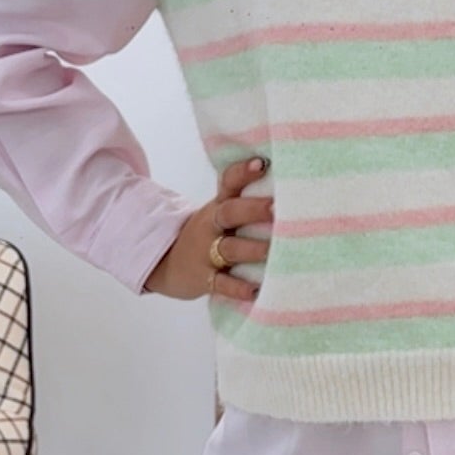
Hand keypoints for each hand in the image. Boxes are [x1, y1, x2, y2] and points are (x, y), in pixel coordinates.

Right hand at [143, 156, 272, 300]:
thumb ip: (245, 201)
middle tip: (275, 208)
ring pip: (229, 248)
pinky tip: (255, 291)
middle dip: (252, 209)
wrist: (164, 262)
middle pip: (229, 213)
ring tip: (271, 250)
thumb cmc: (207, 234)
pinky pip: (222, 284)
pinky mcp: (205, 279)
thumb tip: (290, 188)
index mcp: (218, 206)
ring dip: (251, 249)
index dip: (243, 172)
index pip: (229, 182)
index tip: (262, 163)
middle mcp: (212, 226)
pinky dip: (238, 288)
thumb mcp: (218, 213)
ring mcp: (207, 252)